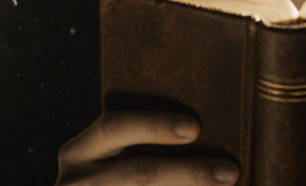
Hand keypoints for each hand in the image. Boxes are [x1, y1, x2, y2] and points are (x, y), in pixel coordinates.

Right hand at [56, 111, 239, 185]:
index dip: (154, 125)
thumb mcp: (108, 161)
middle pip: (138, 172)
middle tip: (229, 172)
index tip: (195, 127)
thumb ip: (137, 146)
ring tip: (226, 185)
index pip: (114, 128)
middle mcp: (75, 183)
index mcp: (78, 153)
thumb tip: (200, 132)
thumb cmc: (111, 180)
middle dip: (188, 173)